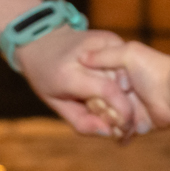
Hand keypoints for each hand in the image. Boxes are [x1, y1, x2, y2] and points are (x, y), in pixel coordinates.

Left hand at [15, 27, 150, 140]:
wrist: (41, 40)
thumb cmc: (46, 76)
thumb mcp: (56, 103)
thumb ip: (81, 122)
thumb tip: (110, 133)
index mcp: (69, 73)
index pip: (108, 91)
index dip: (123, 111)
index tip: (125, 126)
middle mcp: (88, 54)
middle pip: (121, 85)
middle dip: (127, 107)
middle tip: (121, 121)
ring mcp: (102, 42)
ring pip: (128, 75)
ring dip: (128, 95)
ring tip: (116, 104)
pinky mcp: (111, 37)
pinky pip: (126, 64)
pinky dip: (126, 79)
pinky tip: (118, 87)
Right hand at [84, 41, 169, 130]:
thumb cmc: (155, 70)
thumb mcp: (129, 53)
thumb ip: (103, 55)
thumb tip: (80, 57)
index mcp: (118, 74)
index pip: (92, 86)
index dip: (93, 91)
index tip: (105, 89)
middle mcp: (121, 92)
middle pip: (97, 106)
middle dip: (103, 109)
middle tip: (123, 103)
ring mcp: (129, 109)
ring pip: (107, 122)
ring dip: (111, 123)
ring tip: (123, 119)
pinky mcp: (137, 126)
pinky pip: (121, 134)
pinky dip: (120, 136)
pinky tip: (124, 133)